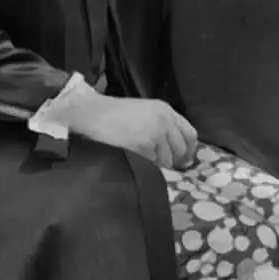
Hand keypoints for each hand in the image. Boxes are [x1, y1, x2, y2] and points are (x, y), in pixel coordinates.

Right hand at [72, 89, 200, 167]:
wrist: (88, 114)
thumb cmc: (110, 115)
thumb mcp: (142, 113)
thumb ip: (161, 126)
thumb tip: (175, 153)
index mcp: (165, 111)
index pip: (190, 134)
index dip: (188, 150)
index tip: (182, 161)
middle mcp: (164, 121)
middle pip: (181, 150)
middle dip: (173, 162)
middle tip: (160, 167)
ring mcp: (155, 133)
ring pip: (167, 161)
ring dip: (156, 166)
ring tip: (140, 162)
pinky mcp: (144, 146)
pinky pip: (152, 166)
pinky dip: (144, 168)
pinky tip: (132, 162)